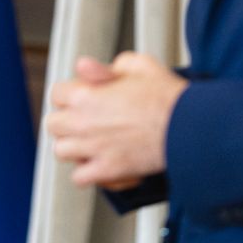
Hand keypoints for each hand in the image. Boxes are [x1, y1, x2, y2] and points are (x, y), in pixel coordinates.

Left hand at [46, 52, 187, 188]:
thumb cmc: (167, 95)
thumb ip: (107, 66)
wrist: (189, 126)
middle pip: (53, 124)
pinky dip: (87, 173)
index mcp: (86, 95)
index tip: (82, 97)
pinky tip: (100, 164)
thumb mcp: (138, 65)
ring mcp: (94, 148)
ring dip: (73, 148)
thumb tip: (87, 68)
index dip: (70, 94)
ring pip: (61, 151)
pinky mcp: (109, 170)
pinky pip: (80, 178)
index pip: (56, 94)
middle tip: (84, 120)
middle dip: (66, 121)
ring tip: (89, 143)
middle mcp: (83, 122)